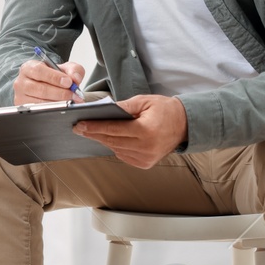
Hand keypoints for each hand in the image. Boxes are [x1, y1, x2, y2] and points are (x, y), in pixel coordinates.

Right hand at [14, 58, 85, 104]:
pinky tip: (62, 108)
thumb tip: (75, 78)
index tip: (68, 82)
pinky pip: (39, 111)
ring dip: (58, 103)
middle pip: (40, 89)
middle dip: (60, 93)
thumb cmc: (53, 76)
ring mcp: (21, 96)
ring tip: (71, 102)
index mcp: (29, 67)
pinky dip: (52, 110)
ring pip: (40, 102)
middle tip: (73, 95)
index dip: (55, 77)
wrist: (47, 86)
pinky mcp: (23, 107)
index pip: (39, 71)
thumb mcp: (65, 68)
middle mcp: (22, 81)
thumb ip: (74, 70)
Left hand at [72, 93, 188, 168]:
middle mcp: (146, 147)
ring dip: (104, 140)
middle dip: (94, 134)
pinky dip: (116, 147)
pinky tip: (111, 139)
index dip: (95, 127)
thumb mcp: (144, 101)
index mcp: (146, 130)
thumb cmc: (165, 110)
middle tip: (79, 128)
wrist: (184, 125)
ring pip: (116, 149)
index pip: (114, 130)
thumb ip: (124, 106)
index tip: (80, 125)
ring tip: (92, 131)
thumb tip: (103, 110)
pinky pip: (124, 155)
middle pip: (112, 141)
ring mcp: (146, 158)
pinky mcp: (145, 163)